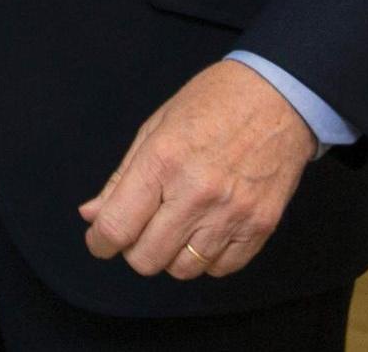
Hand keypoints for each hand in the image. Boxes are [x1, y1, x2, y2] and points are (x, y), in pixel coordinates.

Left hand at [79, 60, 315, 279]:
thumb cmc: (211, 104)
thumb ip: (120, 178)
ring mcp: (232, 213)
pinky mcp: (261, 226)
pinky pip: (221, 268)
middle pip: (147, 258)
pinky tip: (202, 232)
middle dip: (132, 250)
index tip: (99, 241)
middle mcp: (196, 193)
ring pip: (183, 270)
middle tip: (138, 229)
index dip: (99, 242)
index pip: (117, 226)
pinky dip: (205, 259)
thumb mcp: (154, 128)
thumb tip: (90, 215)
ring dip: (169, 256)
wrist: (277, 98)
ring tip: (173, 227)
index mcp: (162, 161)